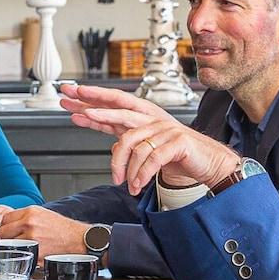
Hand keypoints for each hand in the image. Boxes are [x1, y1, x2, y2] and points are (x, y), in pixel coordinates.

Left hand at [0, 205, 90, 259]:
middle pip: (3, 231)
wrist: (78, 239)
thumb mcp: (42, 214)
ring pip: (9, 244)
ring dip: (13, 246)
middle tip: (14, 239)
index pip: (5, 218)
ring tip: (24, 245)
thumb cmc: (62, 228)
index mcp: (30, 212)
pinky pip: (20, 254)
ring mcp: (31, 239)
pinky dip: (23, 254)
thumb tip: (9, 223)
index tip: (9, 229)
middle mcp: (29, 224)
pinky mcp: (35, 252)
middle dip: (6, 236)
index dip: (5, 225)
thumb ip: (24, 217)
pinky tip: (31, 251)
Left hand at [59, 82, 237, 194]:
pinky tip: (136, 184)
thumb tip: (92, 124)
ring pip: (133, 143)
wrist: (207, 162)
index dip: (92, 99)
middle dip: (99, 110)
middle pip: (121, 111)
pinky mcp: (177, 142)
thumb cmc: (173, 153)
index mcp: (142, 117)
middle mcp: (152, 118)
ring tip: (121, 182)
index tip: (72, 94)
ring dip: (123, 167)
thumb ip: (119, 134)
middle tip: (82, 112)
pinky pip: (152, 159)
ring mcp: (165, 129)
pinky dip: (141, 175)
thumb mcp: (141, 143)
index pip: (113, 104)